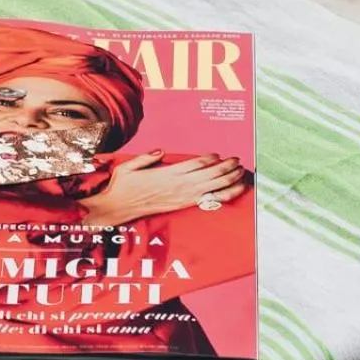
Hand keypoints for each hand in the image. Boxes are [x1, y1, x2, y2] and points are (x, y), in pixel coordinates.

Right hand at [78, 150, 248, 227]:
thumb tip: (160, 151)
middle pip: (209, 176)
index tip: (219, 154)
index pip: (194, 165)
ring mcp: (182, 197)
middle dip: (226, 168)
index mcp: (166, 174)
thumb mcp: (128, 166)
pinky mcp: (182, 205)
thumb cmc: (122, 186)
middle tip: (238, 160)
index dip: (209, 159)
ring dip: (229, 181)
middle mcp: (178, 186)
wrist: (118, 208)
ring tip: (242, 174)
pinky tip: (232, 192)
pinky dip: (223, 196)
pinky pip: (207, 201)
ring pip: (212, 188)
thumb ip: (145, 158)